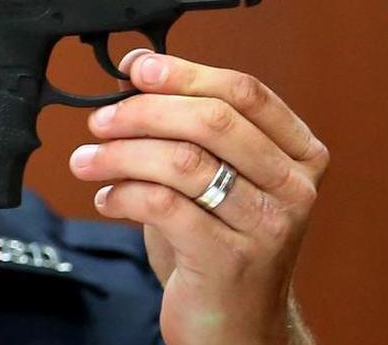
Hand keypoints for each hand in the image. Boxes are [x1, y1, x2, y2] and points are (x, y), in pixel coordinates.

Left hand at [69, 50, 328, 344]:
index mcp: (299, 154)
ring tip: (88, 160)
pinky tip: (106, 199)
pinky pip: (164, 206)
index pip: (244, 92)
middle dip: (144, 111)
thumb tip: (138, 71)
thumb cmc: (221, 246)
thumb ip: (186, 127)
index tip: (138, 68)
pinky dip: (124, 195)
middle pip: (213, 120)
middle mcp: (293, 187)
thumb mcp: (216, 179)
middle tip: (101, 119)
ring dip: (122, 154)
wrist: (239, 328)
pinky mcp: (229, 259)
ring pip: (183, 162)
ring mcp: (267, 225)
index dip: (185, 72)